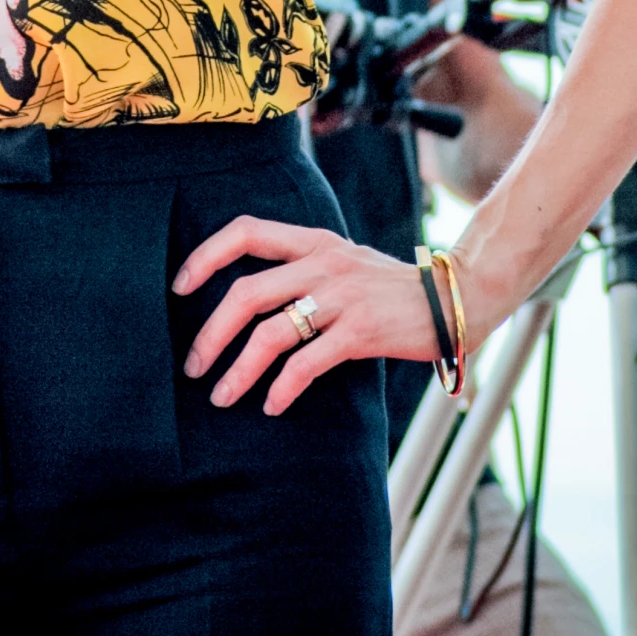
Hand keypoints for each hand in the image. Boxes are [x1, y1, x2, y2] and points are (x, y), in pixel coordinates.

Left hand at [173, 217, 439, 415]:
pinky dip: (282, 388)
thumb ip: (303, 266)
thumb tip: (249, 294)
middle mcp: (322, 263)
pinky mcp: (360, 332)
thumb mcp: (344, 260)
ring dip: (238, 370)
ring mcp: (341, 297)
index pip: (246, 231)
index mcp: (313, 240)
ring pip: (270, 334)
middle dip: (211, 334)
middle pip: (245, 293)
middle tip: (194, 365)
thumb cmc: (391, 286)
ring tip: (222, 396)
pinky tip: (272, 405)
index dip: (206, 256)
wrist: (456, 297)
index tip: (180, 287)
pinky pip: (306, 364)